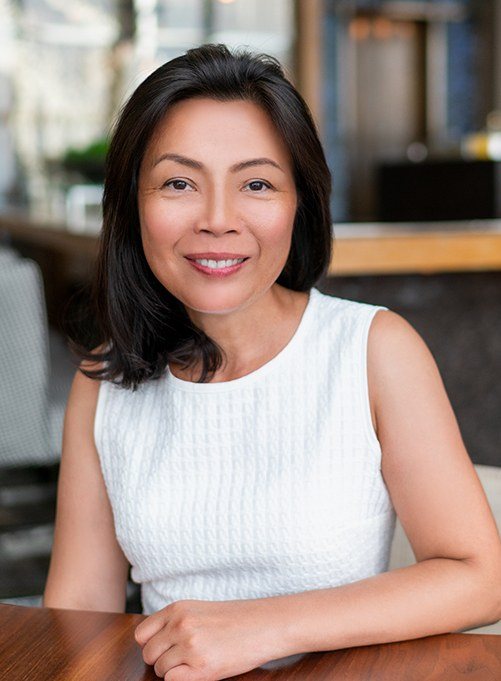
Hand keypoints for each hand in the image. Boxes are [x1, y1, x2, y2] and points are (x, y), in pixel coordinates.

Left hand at [134, 597, 292, 679]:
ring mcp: (190, 646)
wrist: (264, 624)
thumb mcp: (198, 611)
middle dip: (162, 660)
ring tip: (196, 661)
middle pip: (149, 654)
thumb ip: (174, 622)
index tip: (165, 648)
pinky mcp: (202, 667)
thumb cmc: (234, 619)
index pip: (142, 634)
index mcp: (178, 609)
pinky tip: (201, 669)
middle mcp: (180, 625)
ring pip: (161, 670)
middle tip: (183, 658)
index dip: (151, 645)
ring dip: (174, 671)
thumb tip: (150, 645)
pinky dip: (183, 679)